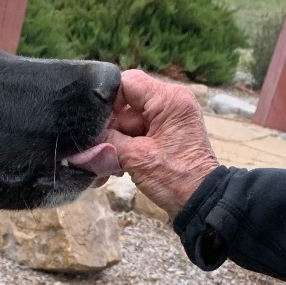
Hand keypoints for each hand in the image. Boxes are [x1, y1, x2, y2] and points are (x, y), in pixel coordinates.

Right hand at [104, 69, 218, 218]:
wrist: (199, 202)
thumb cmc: (175, 179)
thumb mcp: (136, 158)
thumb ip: (108, 142)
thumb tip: (86, 141)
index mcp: (169, 100)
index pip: (128, 82)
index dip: (108, 100)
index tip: (96, 124)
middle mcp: (170, 104)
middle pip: (126, 107)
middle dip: (110, 131)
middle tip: (97, 153)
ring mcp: (168, 121)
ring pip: (128, 125)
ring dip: (115, 145)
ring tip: (107, 168)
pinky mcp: (165, 137)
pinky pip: (137, 136)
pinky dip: (125, 151)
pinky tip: (116, 170)